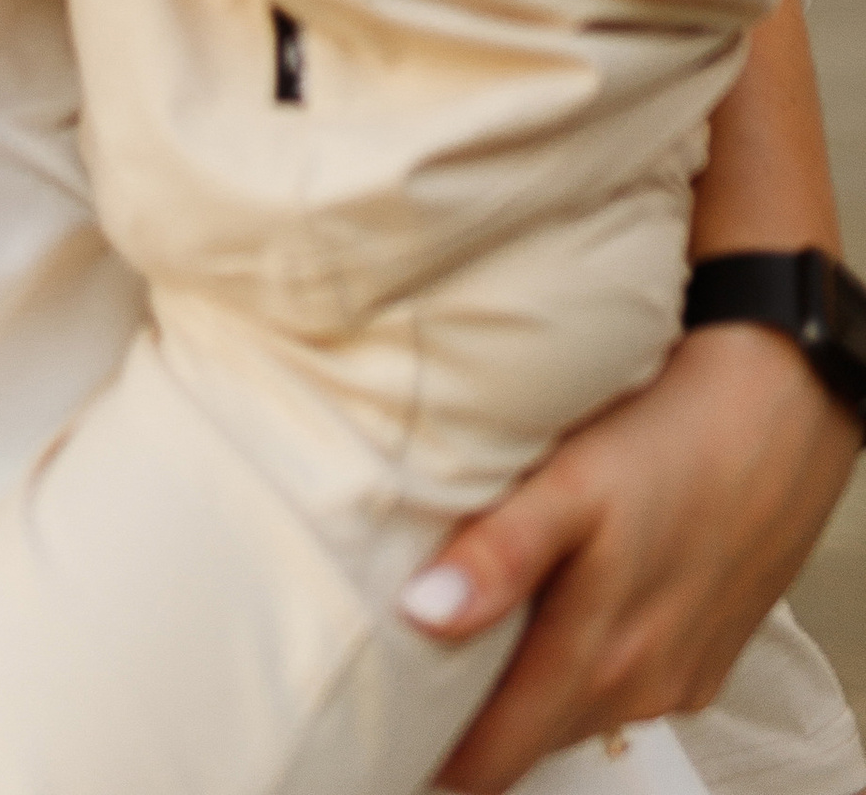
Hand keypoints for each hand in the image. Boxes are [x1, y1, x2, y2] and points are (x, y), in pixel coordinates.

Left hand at [418, 324, 863, 785]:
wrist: (781, 412)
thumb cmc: (668, 434)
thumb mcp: (571, 480)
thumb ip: (500, 553)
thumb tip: (421, 616)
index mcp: (597, 656)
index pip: (497, 753)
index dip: (437, 748)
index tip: (384, 720)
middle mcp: (639, 687)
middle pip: (532, 737)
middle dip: (470, 721)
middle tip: (405, 676)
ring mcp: (675, 679)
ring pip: (576, 714)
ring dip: (525, 693)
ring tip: (463, 646)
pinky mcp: (701, 660)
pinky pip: (621, 689)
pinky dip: (579, 668)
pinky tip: (553, 616)